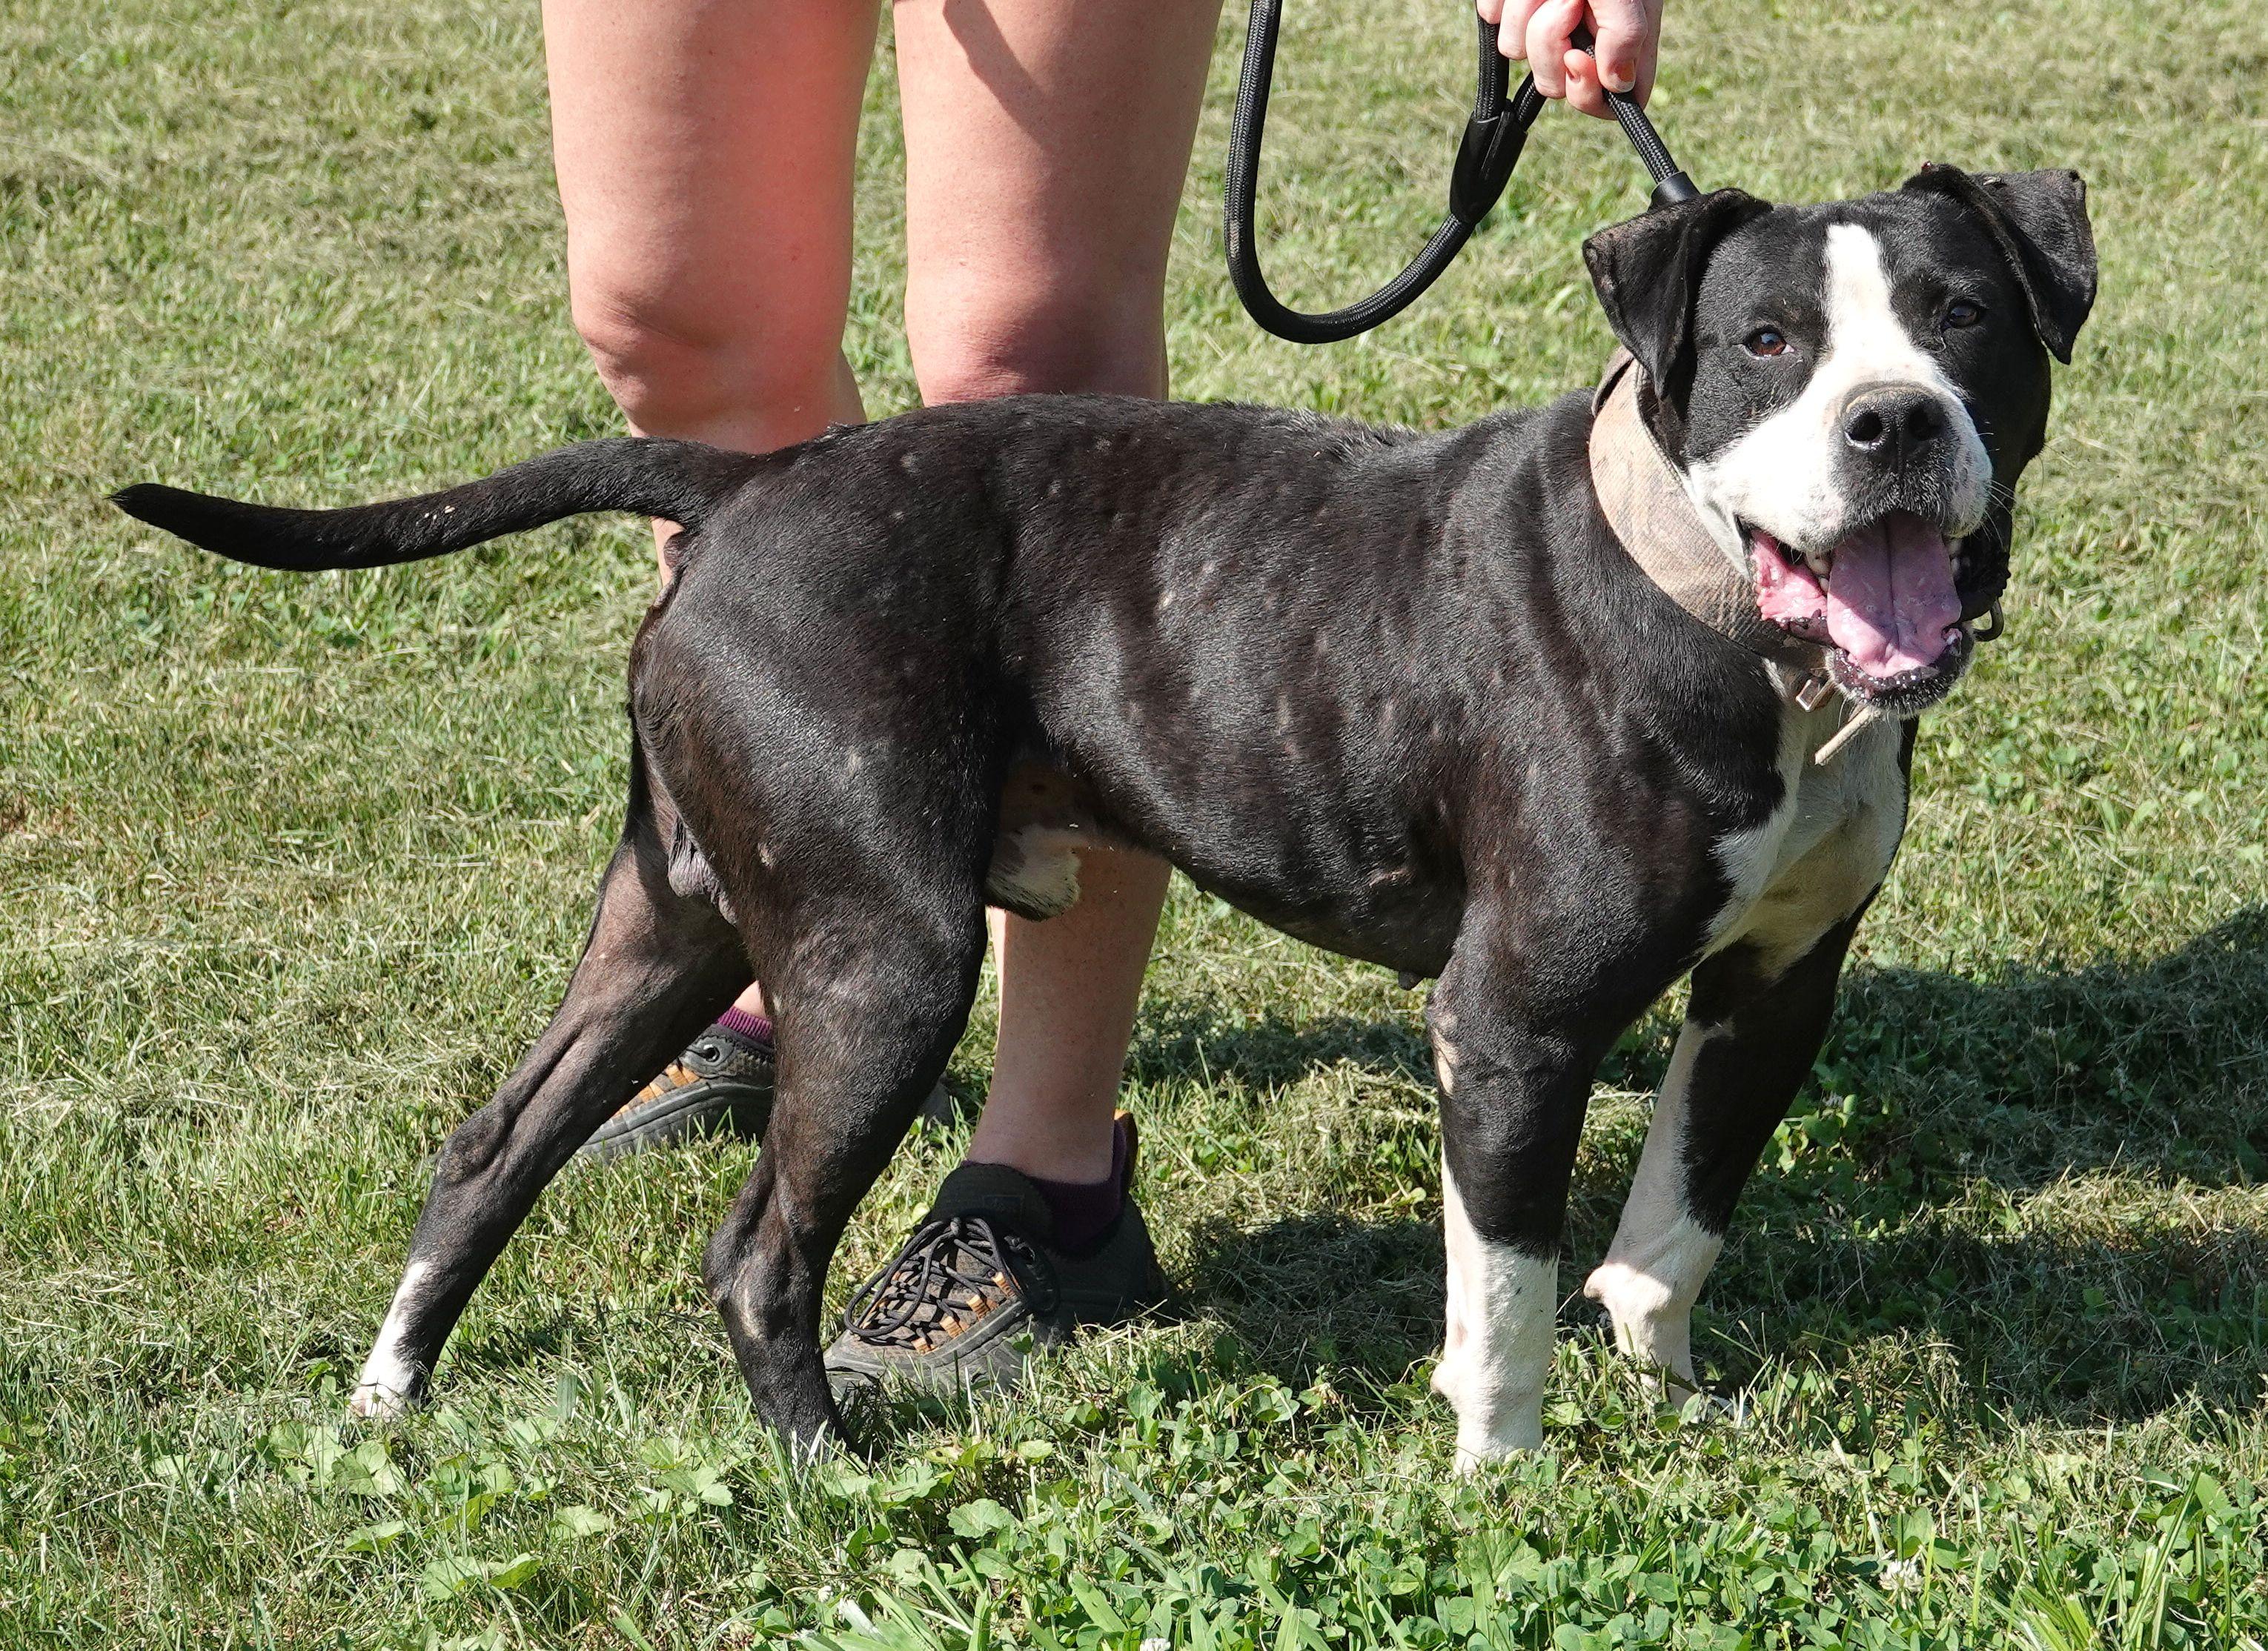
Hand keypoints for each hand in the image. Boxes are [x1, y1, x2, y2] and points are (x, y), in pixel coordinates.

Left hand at [1474, 0, 1662, 118]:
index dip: (1589, 95)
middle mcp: (1581, 40)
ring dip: (1528, 8)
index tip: (1578, 60)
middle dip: (1552, 38)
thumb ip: (1628, 34)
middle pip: (1554, 84)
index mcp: (1620, 42)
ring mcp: (1540, 26)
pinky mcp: (1507, 8)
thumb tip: (1620, 84)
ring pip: (1516, 51)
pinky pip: (1492, 18)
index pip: (1611, 104)